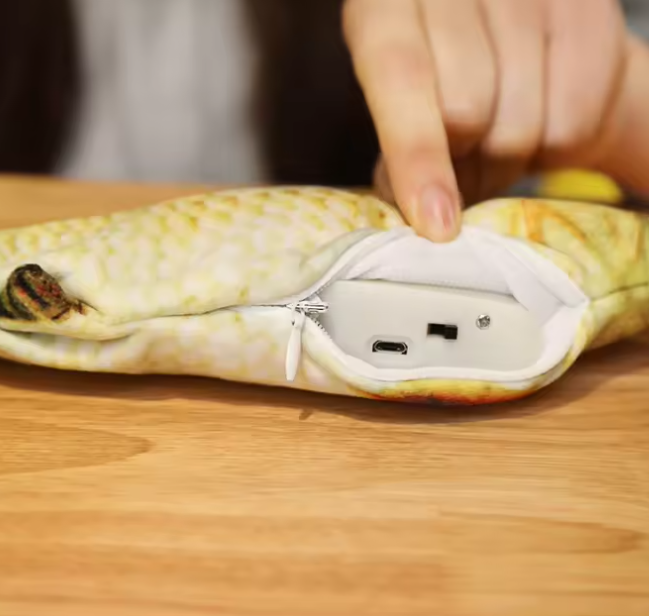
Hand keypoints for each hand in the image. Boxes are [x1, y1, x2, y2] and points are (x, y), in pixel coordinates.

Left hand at [343, 0, 628, 240]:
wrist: (525, 42)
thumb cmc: (443, 81)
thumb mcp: (399, 100)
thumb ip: (394, 145)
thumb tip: (414, 211)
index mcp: (390, 1)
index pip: (400, 75)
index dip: (416, 154)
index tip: (436, 224)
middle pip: (466, 109)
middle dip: (460, 166)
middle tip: (459, 173)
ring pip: (520, 126)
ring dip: (504, 165)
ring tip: (492, 149)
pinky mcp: (585, 11)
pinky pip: (572, 123)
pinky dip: (552, 149)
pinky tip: (535, 128)